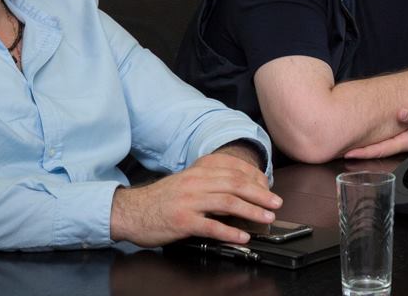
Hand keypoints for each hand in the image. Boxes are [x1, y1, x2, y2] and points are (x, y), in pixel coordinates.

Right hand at [109, 152, 281, 247]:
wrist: (131, 211)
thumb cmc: (160, 200)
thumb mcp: (186, 184)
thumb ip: (209, 184)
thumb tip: (238, 194)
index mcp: (198, 172)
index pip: (234, 171)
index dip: (255, 180)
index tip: (269, 189)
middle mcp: (196, 183)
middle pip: (236, 185)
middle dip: (260, 195)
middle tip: (276, 204)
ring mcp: (189, 202)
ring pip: (228, 203)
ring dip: (251, 211)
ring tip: (266, 218)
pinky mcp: (183, 221)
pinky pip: (211, 226)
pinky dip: (230, 231)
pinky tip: (242, 236)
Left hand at [344, 102, 407, 158]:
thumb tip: (400, 113)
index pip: (382, 149)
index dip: (365, 152)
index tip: (349, 153)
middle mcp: (404, 140)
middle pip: (377, 148)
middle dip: (359, 150)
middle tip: (338, 149)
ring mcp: (405, 136)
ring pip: (381, 142)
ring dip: (365, 143)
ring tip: (346, 141)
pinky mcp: (406, 130)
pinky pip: (386, 135)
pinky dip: (374, 135)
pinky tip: (365, 132)